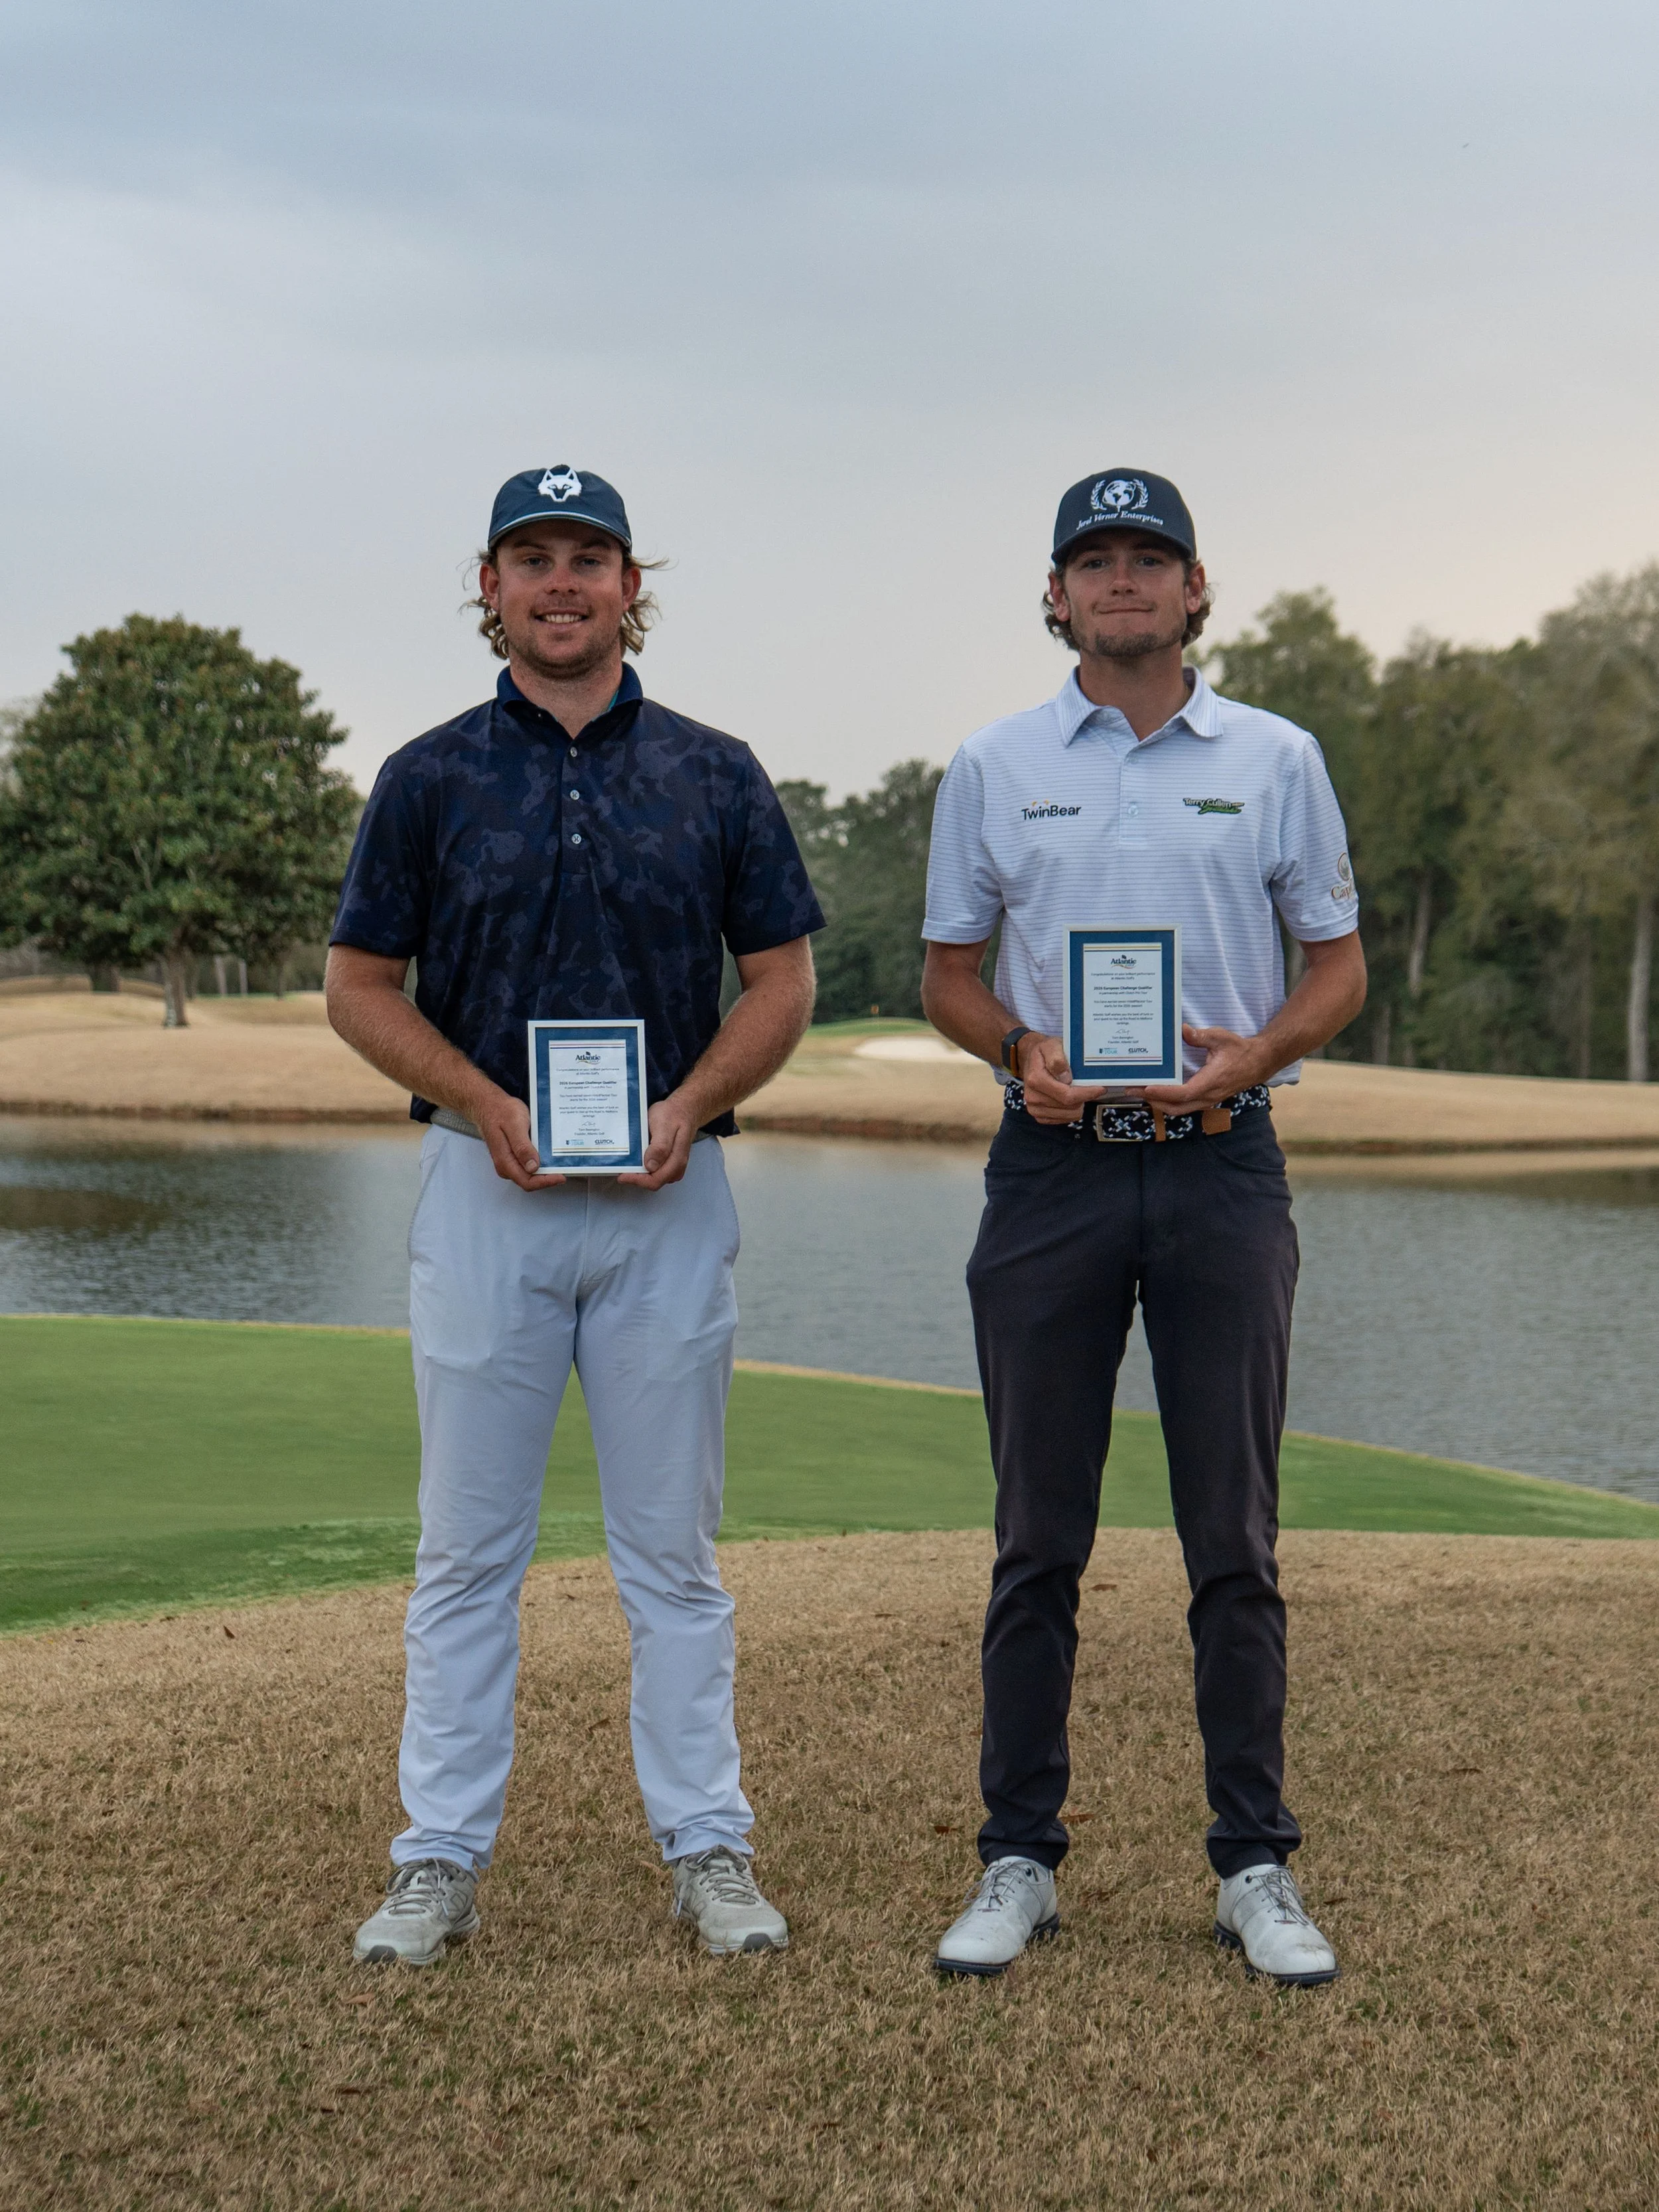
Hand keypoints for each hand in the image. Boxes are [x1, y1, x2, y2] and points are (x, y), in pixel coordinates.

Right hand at [473, 1086, 566, 1191]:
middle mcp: (506, 1165)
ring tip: (559, 1163)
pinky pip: (528, 1166)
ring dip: (545, 1172)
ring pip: (530, 1175)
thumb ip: (522, 1147)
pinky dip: (540, 1164)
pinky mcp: (513, 1156)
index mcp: (505, 1161)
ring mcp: (509, 1162)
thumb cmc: (501, 1111)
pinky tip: (549, 1156)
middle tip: (564, 1169)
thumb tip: (532, 1167)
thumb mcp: (515, 1125)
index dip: (546, 1182)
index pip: (527, 1182)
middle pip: (530, 1181)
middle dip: (548, 1178)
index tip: (561, 1176)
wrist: (489, 1105)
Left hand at [617, 1094, 698, 1189]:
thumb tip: (651, 1165)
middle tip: (622, 1167)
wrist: (683, 1109)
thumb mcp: (664, 1125)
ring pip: (653, 1179)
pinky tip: (637, 1160)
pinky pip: (655, 1172)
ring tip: (627, 1164)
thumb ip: (660, 1146)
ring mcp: (673, 1166)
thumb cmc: (673, 1114)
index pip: (655, 1180)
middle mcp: (676, 1166)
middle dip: (636, 1178)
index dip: (637, 1180)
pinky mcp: (668, 1163)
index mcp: (676, 1159)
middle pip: (653, 1182)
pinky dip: (644, 1169)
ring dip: (639, 1174)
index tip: (623, 1175)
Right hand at [1017, 1033, 1102, 1125]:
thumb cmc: (1044, 1052)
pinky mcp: (1039, 1116)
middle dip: (1084, 1097)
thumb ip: (1057, 1059)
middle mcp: (1033, 1097)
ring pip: (1069, 1115)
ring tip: (1075, 1090)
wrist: (1030, 1060)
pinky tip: (1069, 1098)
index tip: (1100, 1088)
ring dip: (1077, 1104)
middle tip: (1088, 1086)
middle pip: (1070, 1106)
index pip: (1067, 1095)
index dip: (1087, 1093)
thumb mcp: (1051, 1046)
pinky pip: (1064, 1120)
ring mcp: (1035, 1108)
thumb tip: (1066, 1077)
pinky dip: (1070, 1110)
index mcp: (1036, 1080)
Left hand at [1141, 1023, 1268, 1110]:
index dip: (1163, 1093)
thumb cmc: (1240, 1050)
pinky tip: (1156, 1092)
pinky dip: (1167, 1102)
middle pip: (1176, 1107)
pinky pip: (1184, 1106)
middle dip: (1153, 1101)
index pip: (1183, 1093)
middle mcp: (1208, 1096)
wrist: (1259, 1062)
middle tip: (1132, 1089)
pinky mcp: (1206, 1099)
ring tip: (1138, 1091)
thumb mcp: (1221, 1037)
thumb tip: (1183, 1029)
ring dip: (1158, 1103)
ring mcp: (1207, 1100)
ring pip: (1179, 1109)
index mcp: (1211, 1082)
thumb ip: (1201, 1036)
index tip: (1146, 1088)